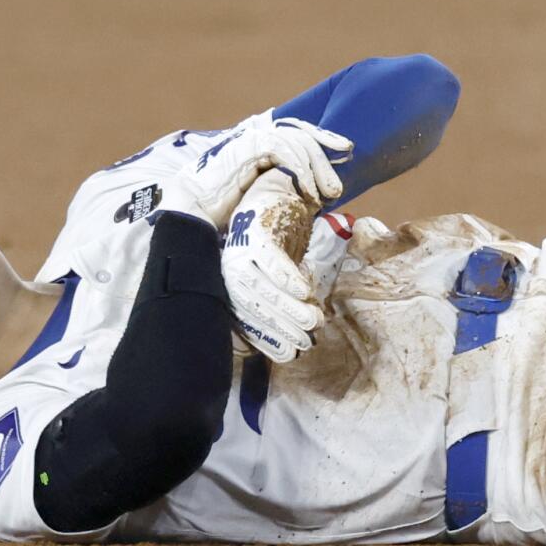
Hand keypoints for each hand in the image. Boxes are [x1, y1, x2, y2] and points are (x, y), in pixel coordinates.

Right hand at [173, 113, 351, 229]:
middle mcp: (257, 137)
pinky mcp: (246, 148)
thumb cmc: (227, 213)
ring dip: (317, 167)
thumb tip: (317, 196)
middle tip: (341, 177)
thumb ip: (286, 188)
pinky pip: (283, 150)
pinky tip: (308, 192)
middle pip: (302, 132)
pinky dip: (300, 170)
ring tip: (328, 193)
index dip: (324, 138)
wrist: (194, 215)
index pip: (298, 132)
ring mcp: (250, 140)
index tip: (346, 150)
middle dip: (326, 151)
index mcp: (262, 146)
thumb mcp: (266, 196)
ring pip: (297, 141)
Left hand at [222, 172, 322, 363]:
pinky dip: (286, 275)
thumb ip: (283, 298)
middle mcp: (232, 269)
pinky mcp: (254, 231)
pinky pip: (270, 258)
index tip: (289, 354)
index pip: (248, 318)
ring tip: (313, 319)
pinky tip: (303, 290)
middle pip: (254, 305)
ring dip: (288, 305)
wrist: (276, 191)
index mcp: (234, 283)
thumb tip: (298, 335)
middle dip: (281, 326)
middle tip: (307, 340)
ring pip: (262, 285)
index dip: (269, 338)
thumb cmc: (279, 238)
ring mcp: (241, 250)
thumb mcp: (279, 273)